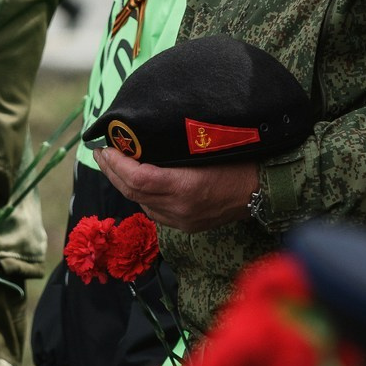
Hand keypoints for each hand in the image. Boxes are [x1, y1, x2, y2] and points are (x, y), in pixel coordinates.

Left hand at [95, 143, 260, 232]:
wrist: (264, 188)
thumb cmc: (240, 159)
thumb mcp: (207, 147)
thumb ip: (173, 149)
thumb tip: (142, 139)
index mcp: (186, 187)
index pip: (138, 178)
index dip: (117, 164)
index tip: (105, 147)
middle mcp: (180, 208)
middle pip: (133, 193)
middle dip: (112, 172)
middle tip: (101, 152)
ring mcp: (183, 221)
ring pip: (141, 204)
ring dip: (124, 184)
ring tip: (115, 164)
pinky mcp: (187, 226)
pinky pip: (154, 211)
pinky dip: (141, 196)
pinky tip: (136, 181)